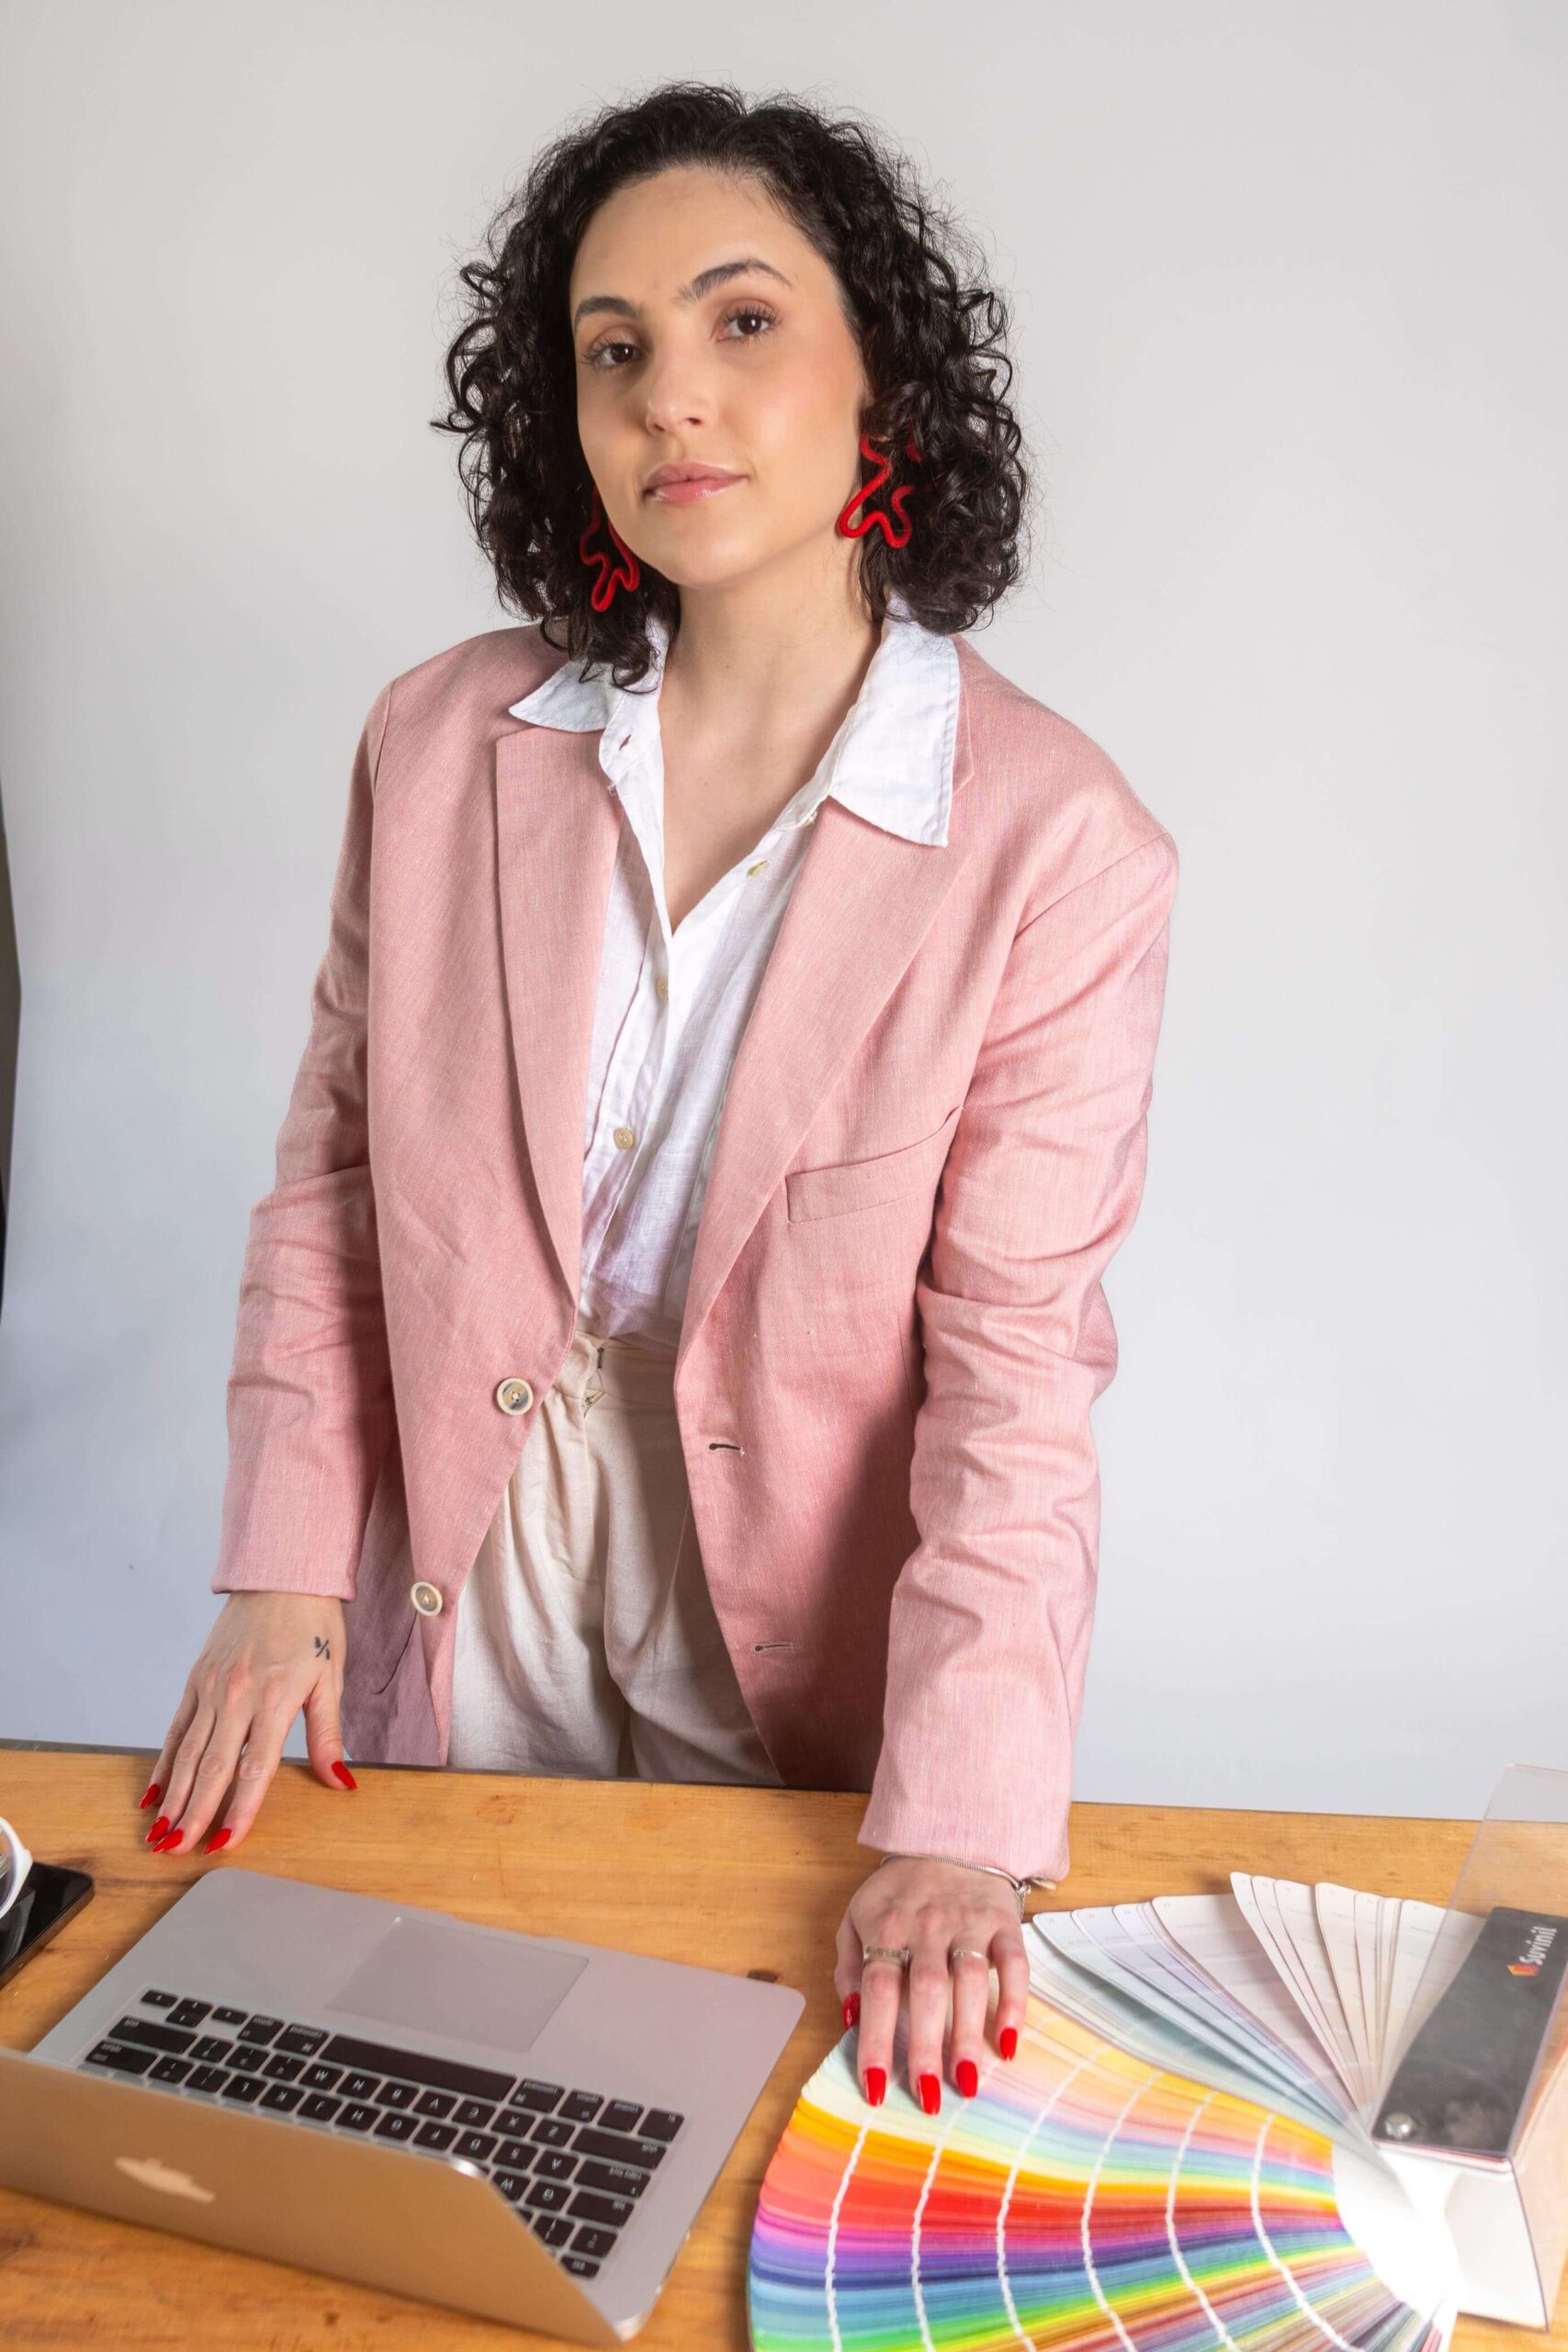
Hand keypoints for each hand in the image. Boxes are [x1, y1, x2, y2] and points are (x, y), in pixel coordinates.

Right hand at [137, 1593, 354, 1857]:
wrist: (282, 1574)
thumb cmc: (315, 1625)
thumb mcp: (331, 1678)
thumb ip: (329, 1735)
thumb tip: (341, 1783)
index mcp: (276, 1698)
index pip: (255, 1767)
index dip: (241, 1810)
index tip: (225, 1844)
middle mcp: (237, 1694)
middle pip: (211, 1767)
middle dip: (193, 1814)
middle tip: (175, 1852)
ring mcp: (212, 1686)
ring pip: (186, 1752)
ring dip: (172, 1796)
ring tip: (159, 1834)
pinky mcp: (196, 1678)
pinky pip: (176, 1727)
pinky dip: (163, 1761)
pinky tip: (153, 1791)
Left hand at [834, 1855, 1028, 2113]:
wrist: (950, 1837)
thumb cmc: (899, 1892)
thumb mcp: (857, 1916)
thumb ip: (849, 1967)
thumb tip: (849, 2019)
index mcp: (886, 1926)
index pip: (877, 1988)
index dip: (875, 2038)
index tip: (876, 2087)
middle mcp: (927, 1926)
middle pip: (925, 1991)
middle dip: (924, 2047)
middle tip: (928, 2097)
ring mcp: (968, 1923)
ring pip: (968, 1982)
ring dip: (967, 2035)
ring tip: (967, 2083)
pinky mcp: (1003, 1923)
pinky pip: (1013, 1965)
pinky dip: (1013, 2004)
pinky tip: (1007, 2043)